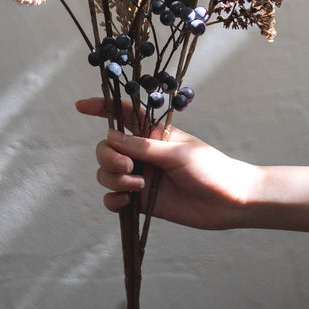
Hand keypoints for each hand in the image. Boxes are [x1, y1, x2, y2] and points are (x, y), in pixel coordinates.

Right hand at [75, 97, 257, 229]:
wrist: (229, 202)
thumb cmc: (209, 168)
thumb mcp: (177, 153)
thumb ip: (143, 147)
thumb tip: (110, 137)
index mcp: (151, 133)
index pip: (122, 114)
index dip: (100, 107)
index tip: (80, 106)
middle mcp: (142, 152)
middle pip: (106, 148)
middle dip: (108, 157)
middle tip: (128, 167)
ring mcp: (140, 176)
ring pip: (106, 173)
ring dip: (113, 178)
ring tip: (137, 186)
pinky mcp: (141, 200)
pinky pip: (113, 198)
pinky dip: (113, 200)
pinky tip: (125, 202)